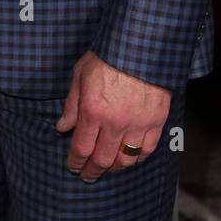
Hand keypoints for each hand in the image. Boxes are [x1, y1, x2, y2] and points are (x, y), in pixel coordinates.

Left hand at [56, 51, 170, 182]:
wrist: (140, 44)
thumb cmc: (108, 55)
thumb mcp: (80, 74)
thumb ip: (71, 104)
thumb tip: (63, 126)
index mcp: (93, 110)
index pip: (81, 148)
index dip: (75, 162)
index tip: (72, 167)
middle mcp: (115, 122)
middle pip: (102, 159)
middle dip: (92, 171)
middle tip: (88, 176)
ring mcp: (138, 123)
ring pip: (126, 159)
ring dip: (115, 168)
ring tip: (108, 169)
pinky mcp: (156, 120)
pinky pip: (147, 149)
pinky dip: (138, 158)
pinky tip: (131, 158)